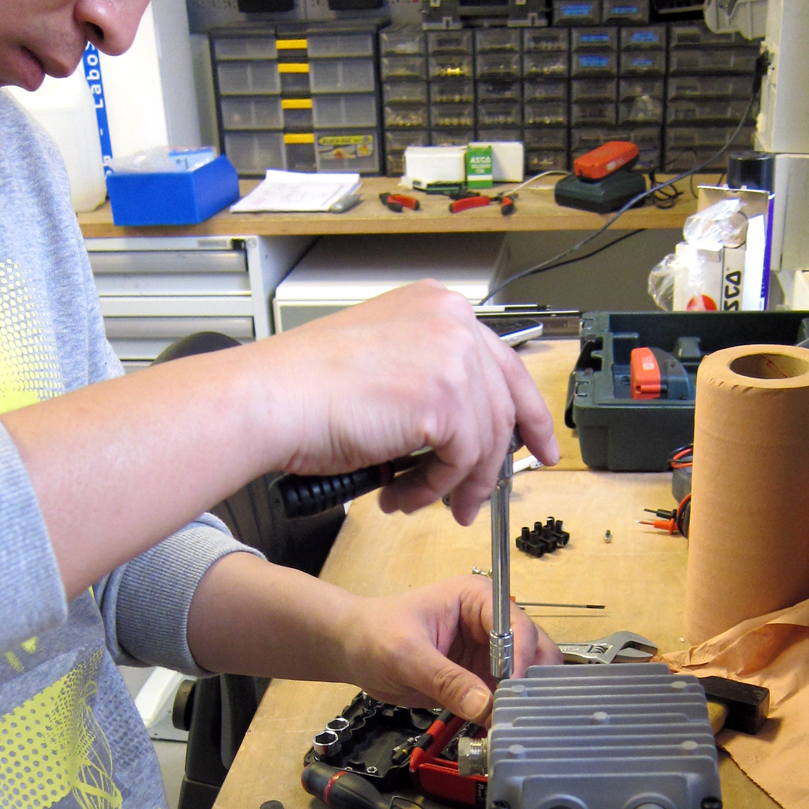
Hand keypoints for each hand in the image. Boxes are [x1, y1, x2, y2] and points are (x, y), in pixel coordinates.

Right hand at [254, 280, 558, 524]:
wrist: (270, 399)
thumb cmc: (303, 388)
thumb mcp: (383, 366)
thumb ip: (428, 383)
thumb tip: (459, 435)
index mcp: (437, 306)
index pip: (503, 364)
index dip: (526, 414)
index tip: (539, 445)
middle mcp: (452, 322)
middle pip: (503, 406)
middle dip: (491, 465)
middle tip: (479, 499)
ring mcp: (453, 357)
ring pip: (485, 441)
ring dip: (452, 484)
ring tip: (418, 502)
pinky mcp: (447, 398)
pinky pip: (462, 461)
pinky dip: (434, 489)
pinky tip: (403, 495)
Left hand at [335, 576, 562, 723]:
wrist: (353, 649)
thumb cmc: (374, 634)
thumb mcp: (406, 655)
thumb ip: (445, 680)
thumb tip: (483, 706)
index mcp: (478, 598)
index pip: (518, 626)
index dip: (522, 659)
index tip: (514, 691)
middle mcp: (491, 623)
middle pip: (533, 651)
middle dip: (530, 682)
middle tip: (519, 714)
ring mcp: (487, 652)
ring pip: (524, 678)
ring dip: (520, 702)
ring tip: (509, 727)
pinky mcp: (479, 678)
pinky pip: (503, 698)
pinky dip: (503, 714)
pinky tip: (496, 732)